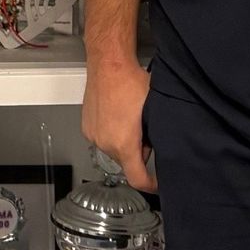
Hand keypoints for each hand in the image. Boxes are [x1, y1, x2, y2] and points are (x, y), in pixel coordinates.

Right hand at [82, 59, 155, 188]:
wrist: (109, 63)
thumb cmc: (130, 81)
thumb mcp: (154, 111)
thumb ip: (157, 135)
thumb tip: (163, 145)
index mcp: (124, 144)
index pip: (137, 178)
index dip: (151, 185)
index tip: (157, 185)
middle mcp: (106, 143)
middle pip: (126, 162)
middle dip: (138, 153)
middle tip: (146, 133)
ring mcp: (94, 136)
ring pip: (114, 150)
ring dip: (124, 142)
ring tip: (130, 120)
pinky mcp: (87, 127)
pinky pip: (103, 138)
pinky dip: (111, 133)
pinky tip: (118, 116)